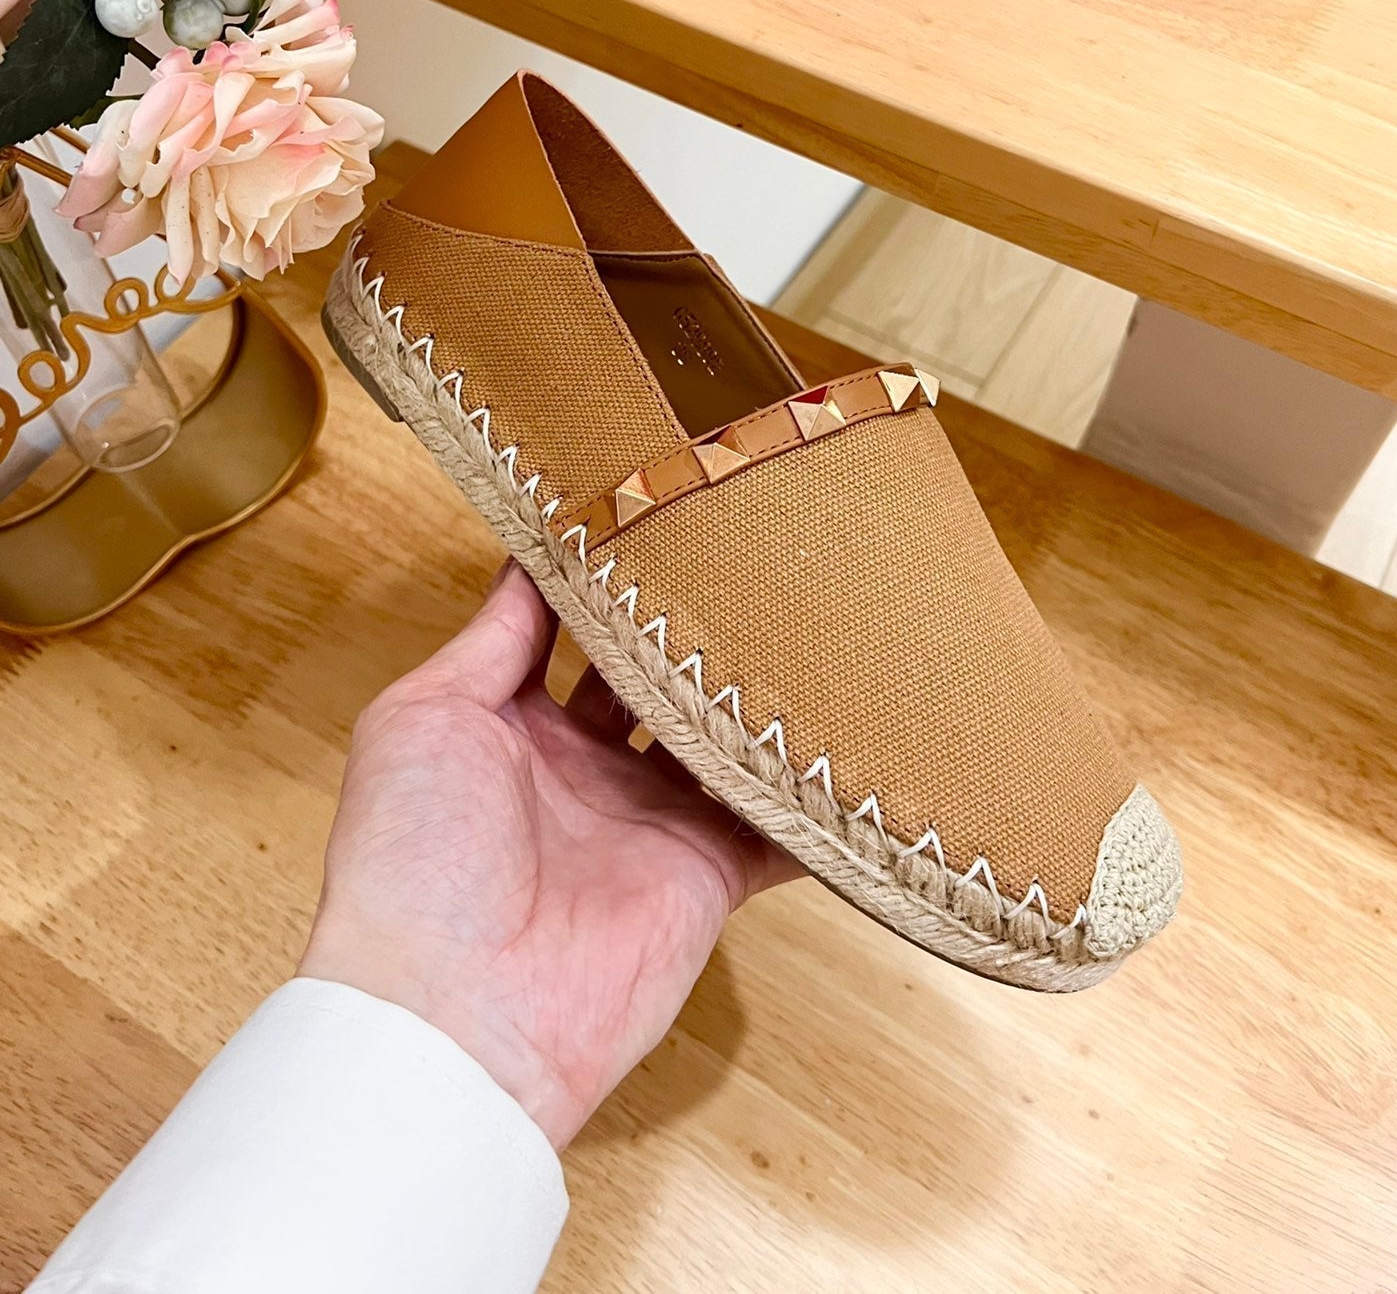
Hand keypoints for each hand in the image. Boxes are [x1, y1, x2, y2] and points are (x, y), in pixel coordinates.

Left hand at [300, 560, 799, 1149]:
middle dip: (694, 622)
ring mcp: (652, 819)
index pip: (574, 629)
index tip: (654, 504)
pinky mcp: (709, 874)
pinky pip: (779, 827)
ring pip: (723, 737)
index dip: (607, 575)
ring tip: (814, 609)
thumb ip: (493, 637)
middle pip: (659, 675)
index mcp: (512, 723)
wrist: (452, 1014)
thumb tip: (532, 553)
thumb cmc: (411, 857)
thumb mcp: (423, 716)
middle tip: (750, 544)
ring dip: (760, 690)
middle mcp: (587, 766)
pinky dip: (819, 795)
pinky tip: (862, 735)